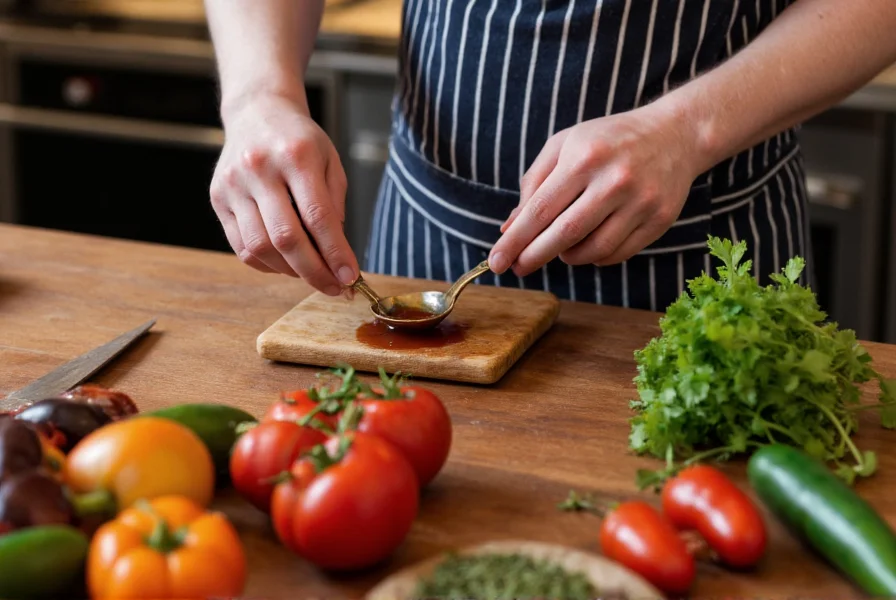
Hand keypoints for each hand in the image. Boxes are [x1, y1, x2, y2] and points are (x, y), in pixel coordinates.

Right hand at [210, 93, 356, 295]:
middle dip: (314, 272)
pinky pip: (242, 247)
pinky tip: (286, 263)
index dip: (335, 253)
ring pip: (260, 248)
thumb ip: (334, 206)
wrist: (257, 112)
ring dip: (290, 271)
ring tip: (311, 273)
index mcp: (296, 155)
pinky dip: (267, 264)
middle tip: (335, 288)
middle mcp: (259, 168)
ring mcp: (233, 184)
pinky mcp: (218, 198)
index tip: (351, 278)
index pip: (317, 217)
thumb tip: (337, 257)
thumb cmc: (300, 140)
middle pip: (286, 238)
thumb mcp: (330, 162)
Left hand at [488, 104, 703, 276]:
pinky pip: (617, 254)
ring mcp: (641, 201)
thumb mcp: (565, 146)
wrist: (675, 134)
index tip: (496, 260)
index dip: (515, 240)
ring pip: (592, 250)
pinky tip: (587, 246)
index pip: (540, 209)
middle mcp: (614, 180)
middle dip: (534, 256)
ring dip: (568, 256)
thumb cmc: (607, 140)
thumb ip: (534, 184)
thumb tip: (510, 227)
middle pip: (564, 233)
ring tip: (559, 247)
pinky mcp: (659, 219)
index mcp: (584, 157)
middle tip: (517, 268)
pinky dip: (595, 257)